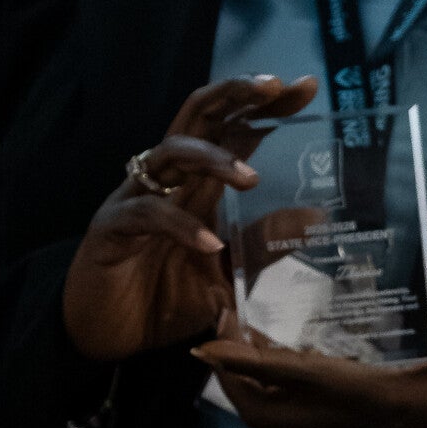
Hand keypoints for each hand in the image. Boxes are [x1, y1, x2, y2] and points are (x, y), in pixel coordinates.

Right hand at [62, 72, 315, 361]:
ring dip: (211, 157)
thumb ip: (262, 244)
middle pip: (197, 116)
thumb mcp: (226, 272)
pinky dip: (179, 225)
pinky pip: (146, 213)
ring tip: (249, 178)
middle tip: (272, 87)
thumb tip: (316, 217)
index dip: (264, 103)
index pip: (233, 127)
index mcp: (197, 184)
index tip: (306, 86)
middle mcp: (168, 181)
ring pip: (169, 152)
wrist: (109, 341)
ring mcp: (135, 199)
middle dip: (234, 94)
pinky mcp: (111, 229)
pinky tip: (209, 245)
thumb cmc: (164, 299)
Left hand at [191, 213, 426, 427]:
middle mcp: (344, 416)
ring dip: (244, 384)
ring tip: (238, 337)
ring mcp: (343, 427)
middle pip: (263, 412)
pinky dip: (270, 385)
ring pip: (272, 418)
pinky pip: (291, 411)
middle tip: (218, 333)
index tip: (206, 341)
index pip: (293, 378)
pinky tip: (275, 349)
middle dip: (229, 377)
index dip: (245, 361)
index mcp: (368, 393)